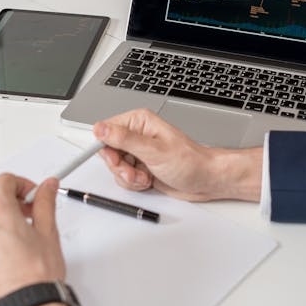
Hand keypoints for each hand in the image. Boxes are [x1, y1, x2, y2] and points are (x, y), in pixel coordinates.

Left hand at [0, 174, 67, 305]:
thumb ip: (45, 203)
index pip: (5, 181)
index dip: (22, 186)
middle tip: (29, 218)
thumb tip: (47, 187)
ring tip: (17, 242)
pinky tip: (3, 259)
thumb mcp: (48, 232)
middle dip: (10, 205)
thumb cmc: (36, 276)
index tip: (33, 197)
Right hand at [93, 108, 262, 201]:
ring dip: (127, 177)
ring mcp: (138, 152)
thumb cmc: (189, 162)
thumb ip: (124, 140)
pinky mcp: (140, 167)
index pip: (106, 130)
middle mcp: (136, 135)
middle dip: (119, 166)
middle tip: (133, 171)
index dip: (105, 147)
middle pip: (108, 151)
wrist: (205, 180)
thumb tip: (101, 128)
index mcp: (139, 122)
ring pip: (115, 167)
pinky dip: (133, 183)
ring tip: (145, 176)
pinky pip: (124, 177)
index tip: (113, 160)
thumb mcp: (154, 151)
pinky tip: (148, 180)